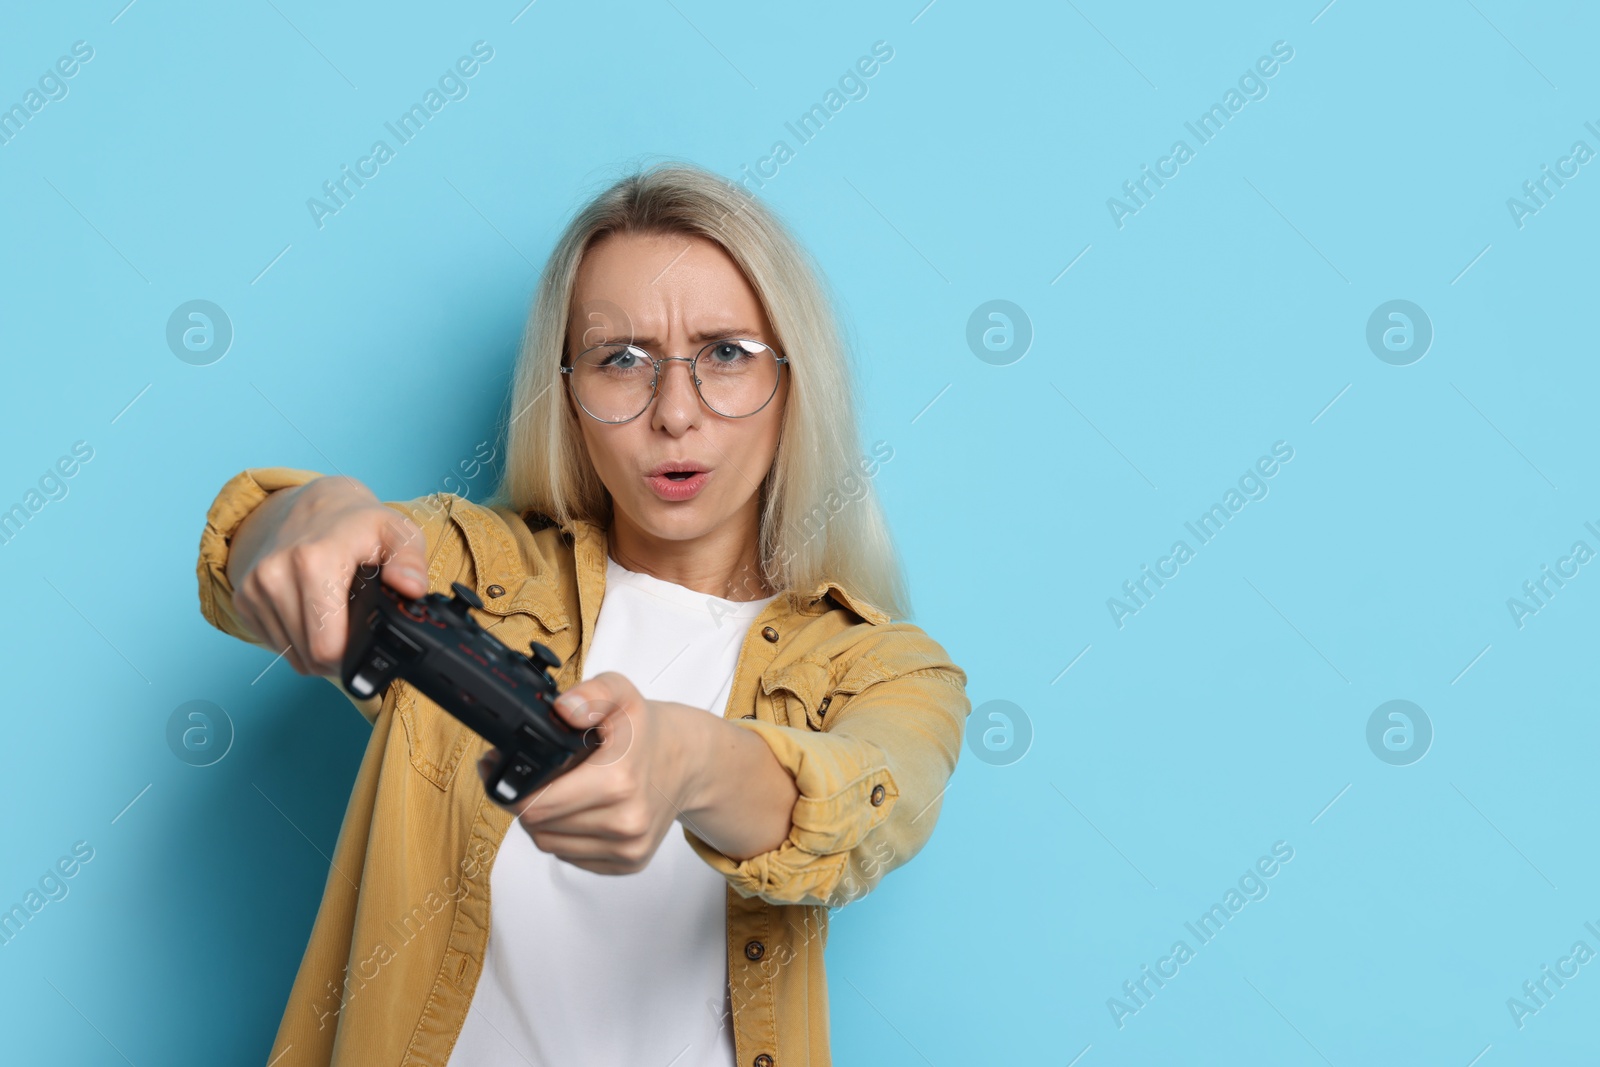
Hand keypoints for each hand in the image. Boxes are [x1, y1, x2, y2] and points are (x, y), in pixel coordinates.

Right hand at [229, 476, 428, 676]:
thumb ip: (410, 561)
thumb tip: (412, 587)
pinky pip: (274, 643)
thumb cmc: (359, 524)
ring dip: (315, 649)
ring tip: (336, 620)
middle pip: (309, 657)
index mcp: (313, 561)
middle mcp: (274, 574)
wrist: (312, 505)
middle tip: (356, 635)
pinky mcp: (242, 598)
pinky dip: (296, 639)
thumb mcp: (397, 532)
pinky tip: (313, 614)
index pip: (327, 646)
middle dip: (337, 657)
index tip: (367, 642)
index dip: (353, 656)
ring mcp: (253, 587)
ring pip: (290, 655)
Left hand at [478, 672, 703, 874]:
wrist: (688, 762)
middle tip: (532, 776)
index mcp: (619, 781)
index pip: (537, 805)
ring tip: (557, 790)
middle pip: (539, 827)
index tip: (501, 769)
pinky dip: (564, 836)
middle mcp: (626, 822)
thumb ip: (591, 692)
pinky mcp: (629, 862)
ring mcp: (629, 847)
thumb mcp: (621, 693)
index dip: (510, 787)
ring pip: (551, 844)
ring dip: (543, 821)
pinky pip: (572, 856)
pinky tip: (576, 810)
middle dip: (526, 801)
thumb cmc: (647, 731)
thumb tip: (564, 709)